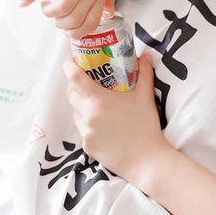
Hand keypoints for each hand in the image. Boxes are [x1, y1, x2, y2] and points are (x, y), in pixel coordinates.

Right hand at [19, 0, 114, 38]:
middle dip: (59, 23)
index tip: (63, 28)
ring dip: (49, 12)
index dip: (75, 32)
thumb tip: (109, 13)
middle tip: (51, 13)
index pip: (92, 24)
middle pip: (75, 19)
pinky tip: (23, 2)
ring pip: (64, 7)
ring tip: (44, 5)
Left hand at [63, 50, 170, 185]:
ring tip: (96, 101)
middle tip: (86, 79)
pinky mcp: (86, 146)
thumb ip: (144, 72)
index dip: (69, 66)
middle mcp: (88, 115)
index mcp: (99, 100)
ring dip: (81, 103)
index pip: (75, 78)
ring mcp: (86, 132)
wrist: (146, 161)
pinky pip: (82, 128)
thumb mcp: (145, 96)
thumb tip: (146, 53)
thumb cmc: (146, 126)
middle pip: (71, 93)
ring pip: (76, 112)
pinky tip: (102, 122)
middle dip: (75, 84)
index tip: (71, 59)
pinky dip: (88, 121)